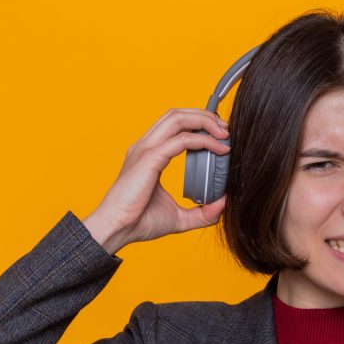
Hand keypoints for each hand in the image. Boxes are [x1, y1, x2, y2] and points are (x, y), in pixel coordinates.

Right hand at [83, 108, 231, 253]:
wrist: (118, 229)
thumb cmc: (139, 222)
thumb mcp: (178, 218)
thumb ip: (202, 213)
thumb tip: (223, 204)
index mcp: (149, 154)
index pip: (174, 125)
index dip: (198, 123)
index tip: (219, 135)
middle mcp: (146, 146)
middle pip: (176, 114)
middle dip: (204, 116)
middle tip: (225, 130)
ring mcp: (146, 150)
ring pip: (177, 118)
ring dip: (204, 121)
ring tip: (224, 133)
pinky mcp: (150, 159)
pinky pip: (181, 140)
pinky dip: (203, 140)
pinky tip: (218, 148)